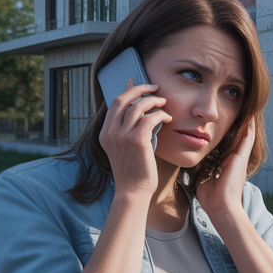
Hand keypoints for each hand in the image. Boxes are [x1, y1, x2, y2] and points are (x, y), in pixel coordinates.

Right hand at [99, 78, 169, 198]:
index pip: (114, 104)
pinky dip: (160, 115)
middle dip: (139, 89)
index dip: (126, 90)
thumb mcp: (124, 148)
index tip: (135, 81)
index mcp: (105, 133)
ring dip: (153, 101)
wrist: (133, 191)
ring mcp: (122, 136)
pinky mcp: (137, 141)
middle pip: (123, 99)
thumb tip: (139, 113)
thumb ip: (127, 131)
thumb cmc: (133, 171)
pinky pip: (150, 119)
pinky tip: (167, 119)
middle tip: (154, 87)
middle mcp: (110, 132)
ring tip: (163, 103)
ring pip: (138, 106)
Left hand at [196, 118, 254, 221]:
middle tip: (240, 111)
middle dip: (239, 125)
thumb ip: (201, 172)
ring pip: (246, 136)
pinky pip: (247, 138)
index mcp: (227, 165)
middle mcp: (236, 160)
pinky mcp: (241, 158)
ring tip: (248, 110)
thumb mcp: (203, 180)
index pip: (228, 145)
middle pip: (239, 138)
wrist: (221, 207)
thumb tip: (193, 166)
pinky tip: (250, 117)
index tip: (224, 124)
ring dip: (247, 123)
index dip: (228, 134)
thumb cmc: (212, 199)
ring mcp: (240, 159)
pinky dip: (249, 127)